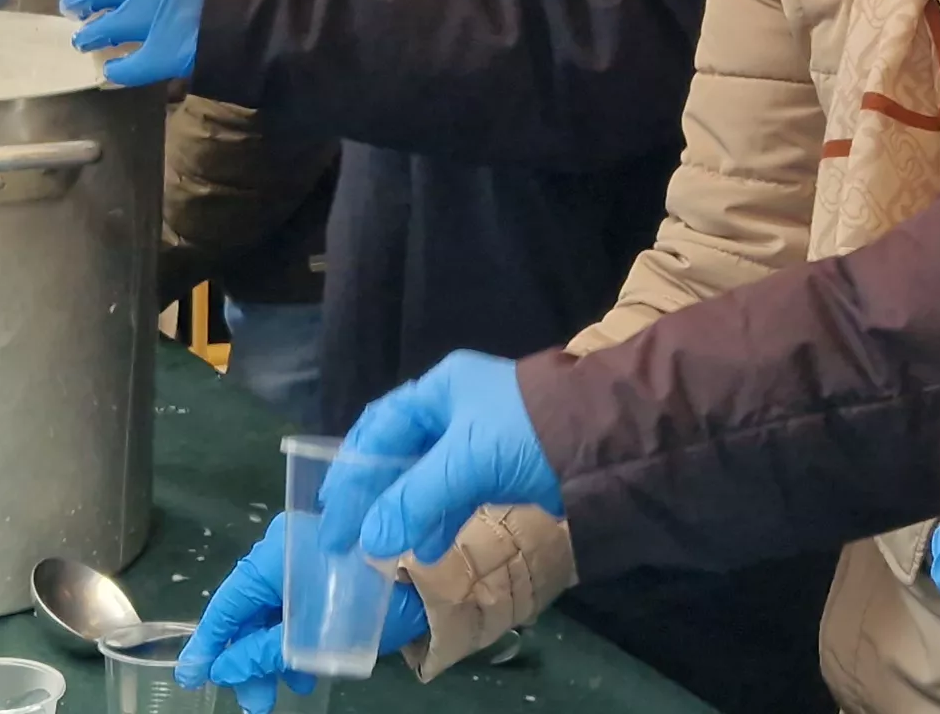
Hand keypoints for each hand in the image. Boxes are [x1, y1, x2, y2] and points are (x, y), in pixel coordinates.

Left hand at [58, 0, 212, 86]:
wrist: (255, 1)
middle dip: (77, 3)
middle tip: (74, 11)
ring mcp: (145, 20)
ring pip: (101, 30)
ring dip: (88, 36)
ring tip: (84, 41)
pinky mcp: (159, 52)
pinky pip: (127, 66)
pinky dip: (117, 70)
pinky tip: (112, 71)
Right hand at [177, 514, 432, 711]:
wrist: (441, 578)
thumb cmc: (377, 601)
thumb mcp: (315, 633)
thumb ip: (267, 649)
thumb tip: (224, 668)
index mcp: (276, 555)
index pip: (229, 602)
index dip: (209, 641)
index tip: (192, 675)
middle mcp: (287, 551)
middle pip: (251, 611)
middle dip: (249, 660)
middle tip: (256, 702)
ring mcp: (311, 560)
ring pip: (277, 613)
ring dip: (276, 655)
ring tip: (290, 690)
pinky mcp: (332, 573)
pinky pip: (301, 608)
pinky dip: (299, 641)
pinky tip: (309, 671)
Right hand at [328, 352, 563, 567]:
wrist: (607, 439)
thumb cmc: (528, 433)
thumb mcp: (465, 461)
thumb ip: (414, 499)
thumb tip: (368, 541)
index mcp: (440, 389)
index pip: (378, 428)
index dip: (351, 471)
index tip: (332, 515)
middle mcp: (455, 408)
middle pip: (399, 452)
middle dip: (374, 494)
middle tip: (348, 534)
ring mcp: (479, 439)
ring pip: (427, 477)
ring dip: (405, 512)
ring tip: (382, 551)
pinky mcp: (501, 468)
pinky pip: (455, 494)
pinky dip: (437, 519)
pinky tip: (426, 549)